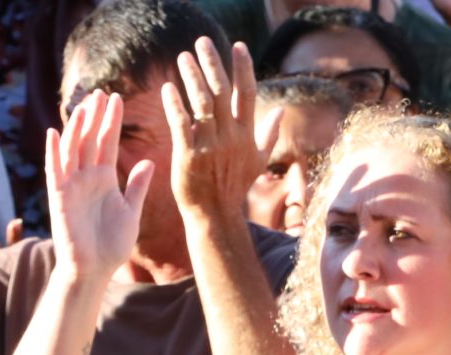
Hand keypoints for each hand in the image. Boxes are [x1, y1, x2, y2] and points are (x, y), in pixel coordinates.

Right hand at [45, 90, 153, 284]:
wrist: (95, 269)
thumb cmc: (112, 244)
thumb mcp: (131, 211)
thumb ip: (138, 186)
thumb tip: (150, 161)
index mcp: (104, 179)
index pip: (107, 143)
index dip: (111, 121)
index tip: (117, 98)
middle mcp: (86, 178)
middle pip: (89, 140)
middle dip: (94, 117)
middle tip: (101, 92)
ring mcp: (71, 186)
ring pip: (72, 150)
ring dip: (76, 128)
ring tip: (83, 106)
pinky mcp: (59, 197)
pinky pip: (54, 171)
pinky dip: (53, 153)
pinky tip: (54, 133)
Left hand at [164, 39, 263, 223]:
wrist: (215, 216)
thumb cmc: (234, 188)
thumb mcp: (257, 161)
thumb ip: (268, 134)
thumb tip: (282, 111)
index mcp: (246, 136)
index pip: (247, 94)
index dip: (243, 69)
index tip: (239, 46)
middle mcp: (230, 138)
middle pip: (222, 92)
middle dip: (213, 64)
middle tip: (202, 42)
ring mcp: (210, 147)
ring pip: (202, 103)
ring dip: (192, 77)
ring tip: (183, 57)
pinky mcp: (189, 156)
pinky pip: (181, 124)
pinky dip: (174, 104)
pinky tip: (168, 88)